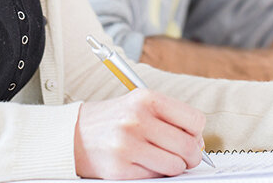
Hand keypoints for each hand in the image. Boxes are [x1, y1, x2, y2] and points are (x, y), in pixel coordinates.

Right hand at [74, 89, 205, 178]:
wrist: (72, 135)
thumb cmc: (113, 120)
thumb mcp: (139, 105)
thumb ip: (169, 118)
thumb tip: (199, 143)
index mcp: (146, 99)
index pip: (195, 121)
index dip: (196, 133)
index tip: (189, 137)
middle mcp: (137, 120)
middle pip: (188, 146)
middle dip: (190, 155)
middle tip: (183, 156)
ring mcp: (127, 146)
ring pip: (175, 166)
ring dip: (173, 167)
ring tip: (159, 159)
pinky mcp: (120, 170)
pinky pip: (155, 177)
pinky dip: (153, 174)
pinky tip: (141, 163)